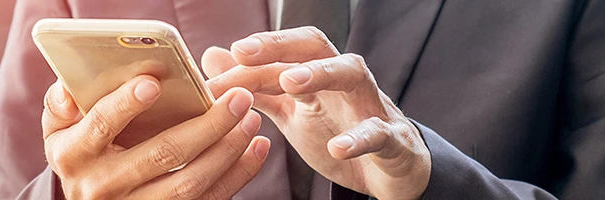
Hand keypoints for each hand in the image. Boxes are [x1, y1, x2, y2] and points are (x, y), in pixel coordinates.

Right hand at [41, 75, 270, 198]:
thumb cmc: (81, 152)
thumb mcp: (59, 130)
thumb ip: (60, 104)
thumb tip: (71, 89)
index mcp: (75, 155)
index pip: (102, 125)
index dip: (127, 103)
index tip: (154, 82)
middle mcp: (103, 186)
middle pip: (162, 154)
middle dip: (205, 124)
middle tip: (237, 96)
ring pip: (189, 183)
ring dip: (227, 150)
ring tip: (251, 118)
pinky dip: (238, 175)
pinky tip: (256, 148)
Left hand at [203, 27, 430, 199]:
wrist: (390, 168)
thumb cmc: (339, 130)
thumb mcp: (291, 110)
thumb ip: (256, 86)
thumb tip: (212, 56)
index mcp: (316, 74)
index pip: (282, 52)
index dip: (251, 56)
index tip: (220, 60)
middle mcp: (343, 80)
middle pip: (316, 46)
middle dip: (280, 44)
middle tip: (244, 52)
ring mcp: (370, 105)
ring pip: (352, 74)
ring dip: (322, 73)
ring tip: (291, 81)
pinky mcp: (392, 138)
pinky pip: (379, 132)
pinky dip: (360, 138)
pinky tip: (337, 147)